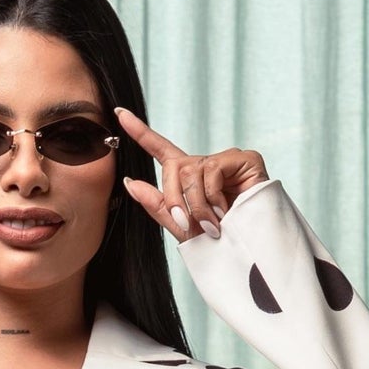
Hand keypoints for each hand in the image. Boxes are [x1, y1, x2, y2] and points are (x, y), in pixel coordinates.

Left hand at [115, 107, 267, 241]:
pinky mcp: (245, 159)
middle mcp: (206, 165)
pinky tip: (227, 210)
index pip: (160, 150)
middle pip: (174, 167)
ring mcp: (226, 160)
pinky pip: (213, 169)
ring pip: (192, 171)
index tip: (118, 113)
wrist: (250, 254)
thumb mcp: (181, 227)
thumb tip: (131, 183)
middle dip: (175, 199)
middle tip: (188, 226)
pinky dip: (213, 196)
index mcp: (189, 178)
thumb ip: (157, 204)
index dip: (140, 132)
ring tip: (214, 224)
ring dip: (197, 205)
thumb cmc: (220, 244)